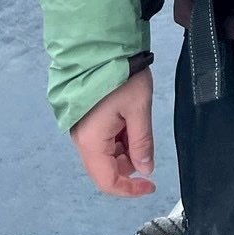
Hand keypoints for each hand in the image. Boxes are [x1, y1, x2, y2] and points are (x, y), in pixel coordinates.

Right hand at [70, 68, 155, 197]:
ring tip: (139, 123)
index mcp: (92, 141)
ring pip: (105, 153)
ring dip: (125, 148)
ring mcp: (82, 129)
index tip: (151, 185)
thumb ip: (142, 142)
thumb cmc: (121, 76)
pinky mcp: (86, 118)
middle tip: (147, 143)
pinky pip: (103, 139)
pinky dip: (119, 137)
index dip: (130, 189)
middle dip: (129, 164)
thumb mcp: (139, 108)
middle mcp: (82, 139)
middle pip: (106, 168)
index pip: (108, 181)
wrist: (100, 45)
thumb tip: (145, 169)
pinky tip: (130, 120)